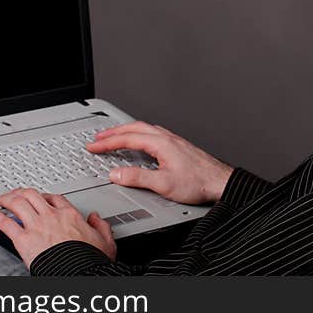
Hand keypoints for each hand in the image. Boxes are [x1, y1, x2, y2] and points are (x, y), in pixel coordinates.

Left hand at [0, 188, 116, 268]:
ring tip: (0, 199)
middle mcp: (51, 216)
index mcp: (70, 215)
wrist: (79, 272)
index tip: (40, 198)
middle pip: (32, 195)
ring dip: (7, 198)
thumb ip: (101, 226)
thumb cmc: (90, 259)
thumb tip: (96, 218)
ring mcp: (36, 226)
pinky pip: (6, 224)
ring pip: (18, 203)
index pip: (54, 198)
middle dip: (22, 192)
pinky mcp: (23, 240)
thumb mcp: (105, 240)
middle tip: (16, 194)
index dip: (44, 196)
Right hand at [86, 121, 233, 204]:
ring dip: (126, 131)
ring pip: (143, 129)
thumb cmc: (197, 182)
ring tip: (114, 137)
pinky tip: (139, 141)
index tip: (93, 146)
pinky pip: (152, 133)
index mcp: (160, 143)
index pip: (127, 138)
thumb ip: (137, 178)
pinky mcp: (177, 145)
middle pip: (134, 128)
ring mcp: (172, 140)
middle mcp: (166, 137)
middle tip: (97, 138)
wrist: (219, 181)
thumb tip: (116, 174)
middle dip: (113, 132)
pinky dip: (138, 134)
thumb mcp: (163, 184)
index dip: (107, 142)